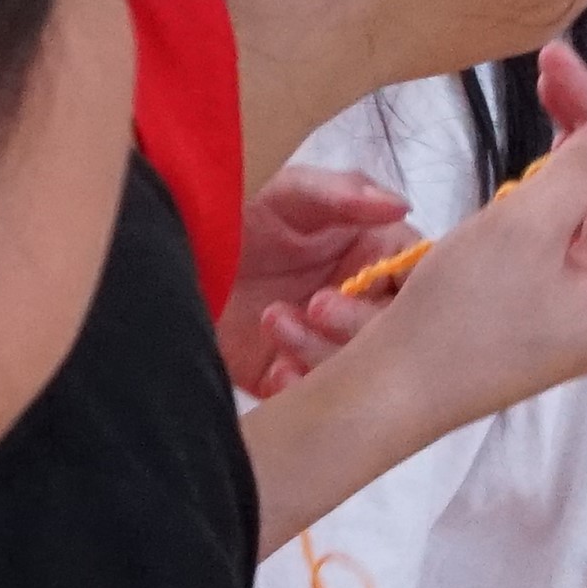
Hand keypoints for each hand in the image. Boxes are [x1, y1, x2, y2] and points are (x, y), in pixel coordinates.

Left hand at [219, 163, 415, 397]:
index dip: (404, 288)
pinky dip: (301, 386)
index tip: (372, 284)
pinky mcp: (290, 376)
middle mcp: (357, 301)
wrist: (171, 264)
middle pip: (393, 331)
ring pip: (357, 367)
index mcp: (372, 254)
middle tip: (316, 304)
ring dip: (323, 352)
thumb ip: (343, 193)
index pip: (415, 278)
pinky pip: (314, 394)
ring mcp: (324, 341)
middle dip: (359, 324)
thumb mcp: (290, 193)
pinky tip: (277, 367)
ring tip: (278, 323)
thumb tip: (400, 206)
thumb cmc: (237, 218)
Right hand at [353, 47, 586, 427]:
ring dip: (578, 143)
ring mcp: (580, 295)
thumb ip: (586, 167)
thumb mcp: (524, 227)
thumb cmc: (459, 321)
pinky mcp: (541, 292)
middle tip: (557, 67)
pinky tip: (537, 142)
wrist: (387, 393)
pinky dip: (554, 178)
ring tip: (547, 82)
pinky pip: (566, 223)